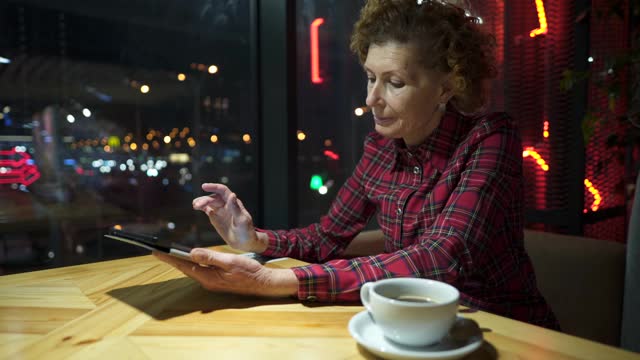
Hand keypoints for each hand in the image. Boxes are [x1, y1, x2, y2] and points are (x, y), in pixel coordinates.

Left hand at [153, 248, 297, 296]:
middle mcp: (207, 281)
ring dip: (180, 262)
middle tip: (157, 251)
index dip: (169, 258)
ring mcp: (211, 282)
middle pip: (185, 268)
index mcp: (208, 277)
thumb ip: (210, 257)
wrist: (262, 283)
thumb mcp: (230, 261)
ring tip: (168, 254)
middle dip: (171, 259)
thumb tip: (192, 252)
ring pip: (192, 270)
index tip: (156, 252)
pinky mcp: (216, 280)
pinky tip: (190, 259)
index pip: (184, 265)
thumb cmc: (249, 271)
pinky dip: (192, 264)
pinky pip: (200, 271)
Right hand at [192, 183, 265, 251]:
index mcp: (234, 203)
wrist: (244, 242)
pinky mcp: (215, 217)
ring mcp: (220, 210)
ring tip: (195, 205)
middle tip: (197, 205)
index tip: (203, 186)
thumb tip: (232, 194)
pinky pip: (207, 209)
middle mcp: (226, 204)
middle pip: (213, 198)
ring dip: (201, 202)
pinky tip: (196, 207)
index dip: (213, 187)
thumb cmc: (246, 231)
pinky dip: (202, 207)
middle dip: (205, 200)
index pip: (223, 191)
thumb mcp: (242, 220)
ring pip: (209, 202)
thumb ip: (236, 208)